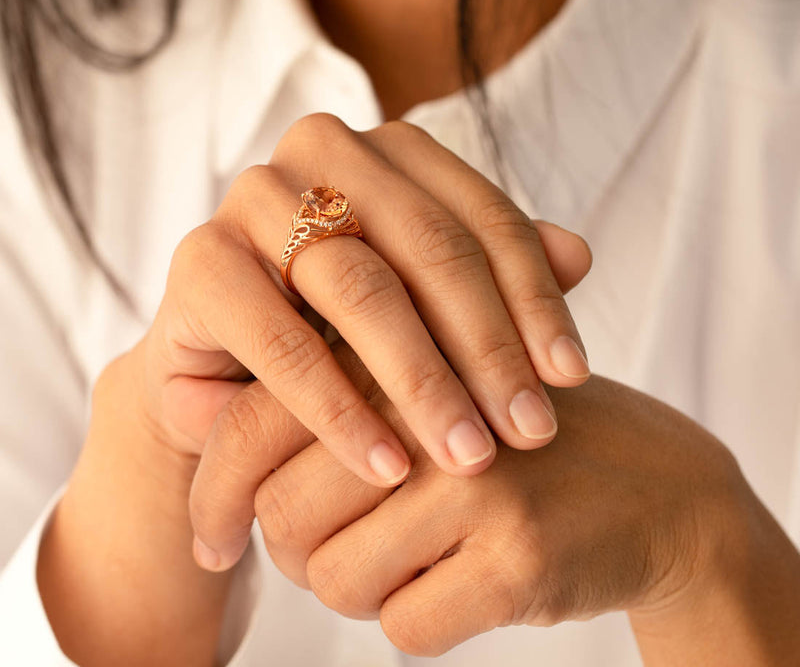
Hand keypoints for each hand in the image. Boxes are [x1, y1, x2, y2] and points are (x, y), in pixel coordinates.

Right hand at [128, 111, 590, 563]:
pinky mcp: (200, 260)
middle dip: (488, 348)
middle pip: (432, 248)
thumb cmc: (345, 328)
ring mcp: (254, 197)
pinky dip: (337, 408)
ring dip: (423, 381)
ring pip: (364, 287)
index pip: (483, 220)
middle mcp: (322, 151)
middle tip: (529, 431)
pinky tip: (385, 466)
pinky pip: (281, 338)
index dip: (536, 300)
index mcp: (389, 150)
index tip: (572, 378)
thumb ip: (493, 272)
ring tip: (468, 456)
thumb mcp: (427, 302)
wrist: (236, 368)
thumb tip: (579, 255)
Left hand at [250, 342, 744, 656]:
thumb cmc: (510, 438)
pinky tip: (464, 581)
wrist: (656, 485)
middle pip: (283, 514)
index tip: (212, 541)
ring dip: (359, 588)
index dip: (216, 493)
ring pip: (335, 579)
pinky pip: (404, 625)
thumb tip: (200, 433)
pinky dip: (417, 618)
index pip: (253, 425)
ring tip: (415, 556)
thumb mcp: (425, 393)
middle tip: (340, 547)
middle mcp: (429, 402)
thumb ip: (328, 402)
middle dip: (294, 552)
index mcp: (394, 351)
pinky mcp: (518, 553)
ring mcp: (478, 479)